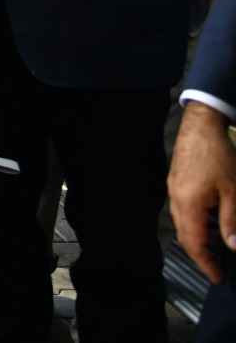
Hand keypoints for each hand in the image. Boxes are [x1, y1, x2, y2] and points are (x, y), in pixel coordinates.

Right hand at [170, 101, 235, 282]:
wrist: (201, 127)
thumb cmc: (217, 155)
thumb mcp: (233, 192)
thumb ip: (231, 222)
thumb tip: (233, 246)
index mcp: (189, 204)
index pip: (195, 243)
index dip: (206, 263)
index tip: (218, 277)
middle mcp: (176, 200)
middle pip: (186, 236)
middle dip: (202, 254)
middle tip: (218, 267)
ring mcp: (174, 191)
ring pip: (185, 224)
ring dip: (202, 237)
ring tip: (222, 243)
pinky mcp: (177, 184)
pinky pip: (185, 210)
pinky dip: (198, 222)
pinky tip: (213, 220)